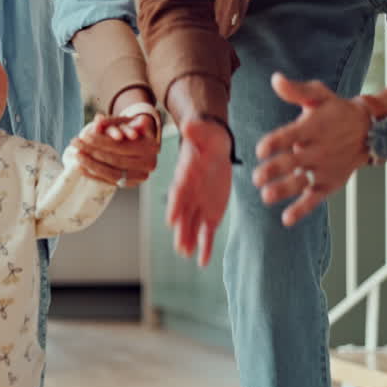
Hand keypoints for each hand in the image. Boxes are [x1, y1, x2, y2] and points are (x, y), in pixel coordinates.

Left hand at [70, 113, 159, 187]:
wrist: (146, 146)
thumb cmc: (138, 130)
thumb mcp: (135, 122)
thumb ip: (127, 121)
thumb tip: (110, 119)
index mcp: (151, 148)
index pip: (121, 146)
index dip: (101, 142)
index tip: (84, 136)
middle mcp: (148, 165)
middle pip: (115, 160)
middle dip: (93, 152)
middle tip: (76, 144)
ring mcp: (139, 177)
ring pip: (111, 173)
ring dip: (91, 165)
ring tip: (76, 156)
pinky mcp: (129, 184)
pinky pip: (108, 181)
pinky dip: (93, 175)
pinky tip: (80, 168)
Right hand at [167, 119, 232, 265]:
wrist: (214, 148)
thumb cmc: (207, 138)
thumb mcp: (203, 132)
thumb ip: (195, 131)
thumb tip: (189, 124)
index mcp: (185, 176)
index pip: (178, 192)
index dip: (176, 205)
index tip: (172, 219)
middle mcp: (188, 194)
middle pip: (183, 214)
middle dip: (181, 229)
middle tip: (179, 245)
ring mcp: (198, 206)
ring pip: (192, 226)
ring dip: (189, 240)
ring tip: (186, 254)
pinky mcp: (210, 213)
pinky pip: (206, 232)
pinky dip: (205, 247)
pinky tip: (203, 262)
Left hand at [253, 73, 369, 226]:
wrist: (370, 130)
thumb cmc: (336, 111)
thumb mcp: (319, 95)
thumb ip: (296, 90)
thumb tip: (275, 79)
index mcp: (312, 127)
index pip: (290, 135)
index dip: (275, 142)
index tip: (261, 149)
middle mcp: (318, 149)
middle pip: (293, 162)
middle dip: (274, 170)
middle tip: (257, 178)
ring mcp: (324, 168)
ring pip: (302, 182)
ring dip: (284, 190)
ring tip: (266, 196)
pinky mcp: (329, 183)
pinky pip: (314, 199)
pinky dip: (302, 210)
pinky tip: (286, 219)